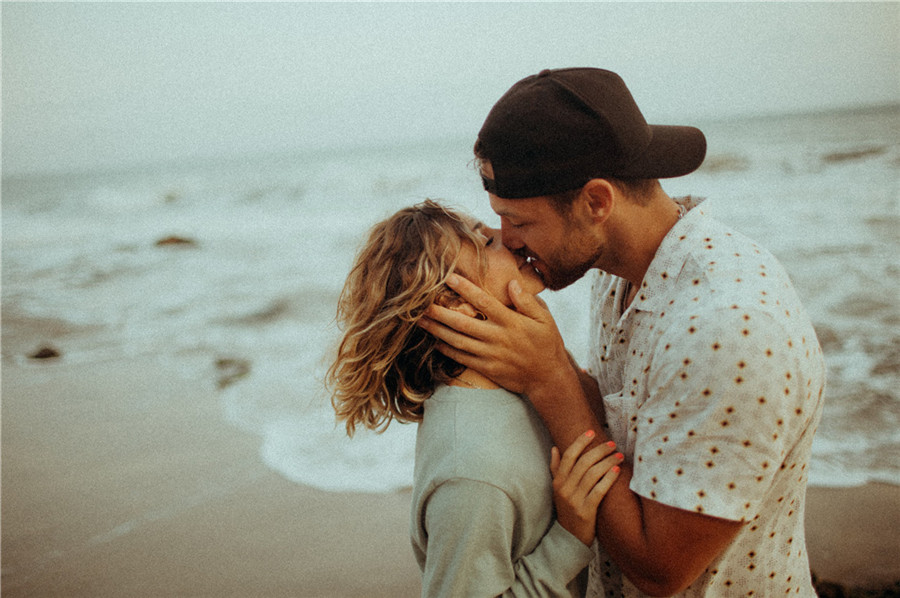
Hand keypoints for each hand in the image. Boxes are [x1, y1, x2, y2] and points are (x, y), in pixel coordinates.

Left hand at [418, 274, 569, 395]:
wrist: (547, 378)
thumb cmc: (547, 344)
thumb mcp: (545, 319)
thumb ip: (527, 301)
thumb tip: (511, 283)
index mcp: (511, 322)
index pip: (483, 301)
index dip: (464, 288)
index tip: (448, 277)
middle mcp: (498, 337)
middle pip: (463, 322)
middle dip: (440, 312)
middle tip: (421, 303)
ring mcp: (491, 354)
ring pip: (458, 341)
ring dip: (438, 331)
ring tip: (421, 321)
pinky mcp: (487, 368)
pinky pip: (463, 358)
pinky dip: (447, 350)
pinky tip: (435, 342)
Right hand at [550, 430, 622, 545]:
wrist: (569, 538)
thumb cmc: (567, 509)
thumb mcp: (558, 490)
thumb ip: (556, 469)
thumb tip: (554, 448)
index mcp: (558, 481)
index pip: (568, 455)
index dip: (580, 442)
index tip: (592, 432)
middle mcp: (564, 489)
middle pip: (583, 463)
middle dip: (599, 450)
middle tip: (612, 444)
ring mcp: (575, 501)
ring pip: (592, 474)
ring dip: (607, 462)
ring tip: (618, 455)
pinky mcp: (586, 512)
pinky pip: (599, 491)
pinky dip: (608, 479)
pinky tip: (617, 471)